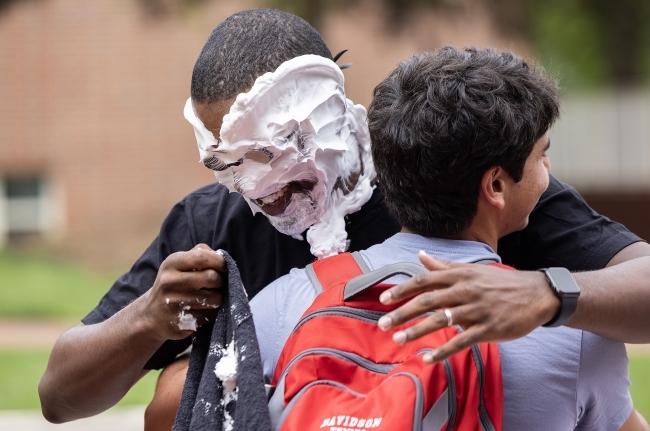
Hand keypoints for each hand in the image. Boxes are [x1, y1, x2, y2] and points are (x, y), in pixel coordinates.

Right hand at [140, 244, 224, 340]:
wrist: (151, 315)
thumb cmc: (174, 283)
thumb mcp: (180, 264)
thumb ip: (200, 254)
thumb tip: (221, 256)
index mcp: (171, 263)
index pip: (202, 258)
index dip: (220, 261)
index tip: (225, 267)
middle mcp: (169, 282)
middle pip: (211, 277)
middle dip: (221, 281)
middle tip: (218, 284)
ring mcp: (173, 304)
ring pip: (214, 299)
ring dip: (218, 298)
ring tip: (210, 297)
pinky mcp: (180, 322)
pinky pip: (210, 316)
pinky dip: (212, 313)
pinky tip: (202, 310)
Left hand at [376, 251, 559, 362]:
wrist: (536, 294)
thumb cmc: (499, 282)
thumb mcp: (471, 270)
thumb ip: (443, 265)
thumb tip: (420, 255)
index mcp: (459, 275)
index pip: (424, 280)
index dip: (402, 290)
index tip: (383, 299)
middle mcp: (465, 290)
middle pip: (427, 301)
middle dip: (402, 313)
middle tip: (382, 325)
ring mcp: (477, 310)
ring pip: (440, 321)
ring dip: (416, 331)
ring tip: (398, 340)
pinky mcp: (488, 329)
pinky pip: (461, 341)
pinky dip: (443, 350)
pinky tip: (428, 358)